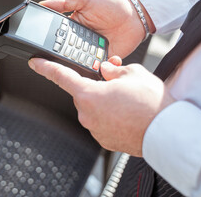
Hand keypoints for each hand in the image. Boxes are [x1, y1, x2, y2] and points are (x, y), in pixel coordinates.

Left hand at [28, 57, 174, 156]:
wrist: (165, 132)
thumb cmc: (150, 104)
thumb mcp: (133, 74)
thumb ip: (113, 70)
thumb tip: (105, 70)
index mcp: (89, 94)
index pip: (61, 76)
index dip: (45, 67)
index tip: (35, 63)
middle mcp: (87, 113)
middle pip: (84, 92)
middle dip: (96, 86)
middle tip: (117, 85)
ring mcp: (94, 128)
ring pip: (93, 107)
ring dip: (104, 102)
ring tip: (127, 102)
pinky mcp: (103, 138)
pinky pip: (101, 121)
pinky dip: (109, 116)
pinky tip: (126, 114)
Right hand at [40, 0, 154, 57]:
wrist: (135, 16)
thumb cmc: (111, 4)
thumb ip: (63, 2)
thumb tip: (43, 4)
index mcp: (72, 27)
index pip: (57, 37)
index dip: (53, 42)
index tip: (50, 44)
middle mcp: (79, 41)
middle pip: (66, 53)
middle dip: (67, 55)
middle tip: (72, 52)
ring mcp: (91, 52)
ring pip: (80, 63)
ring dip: (83, 62)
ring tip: (88, 57)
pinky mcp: (103, 60)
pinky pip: (98, 69)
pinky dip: (101, 68)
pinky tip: (105, 60)